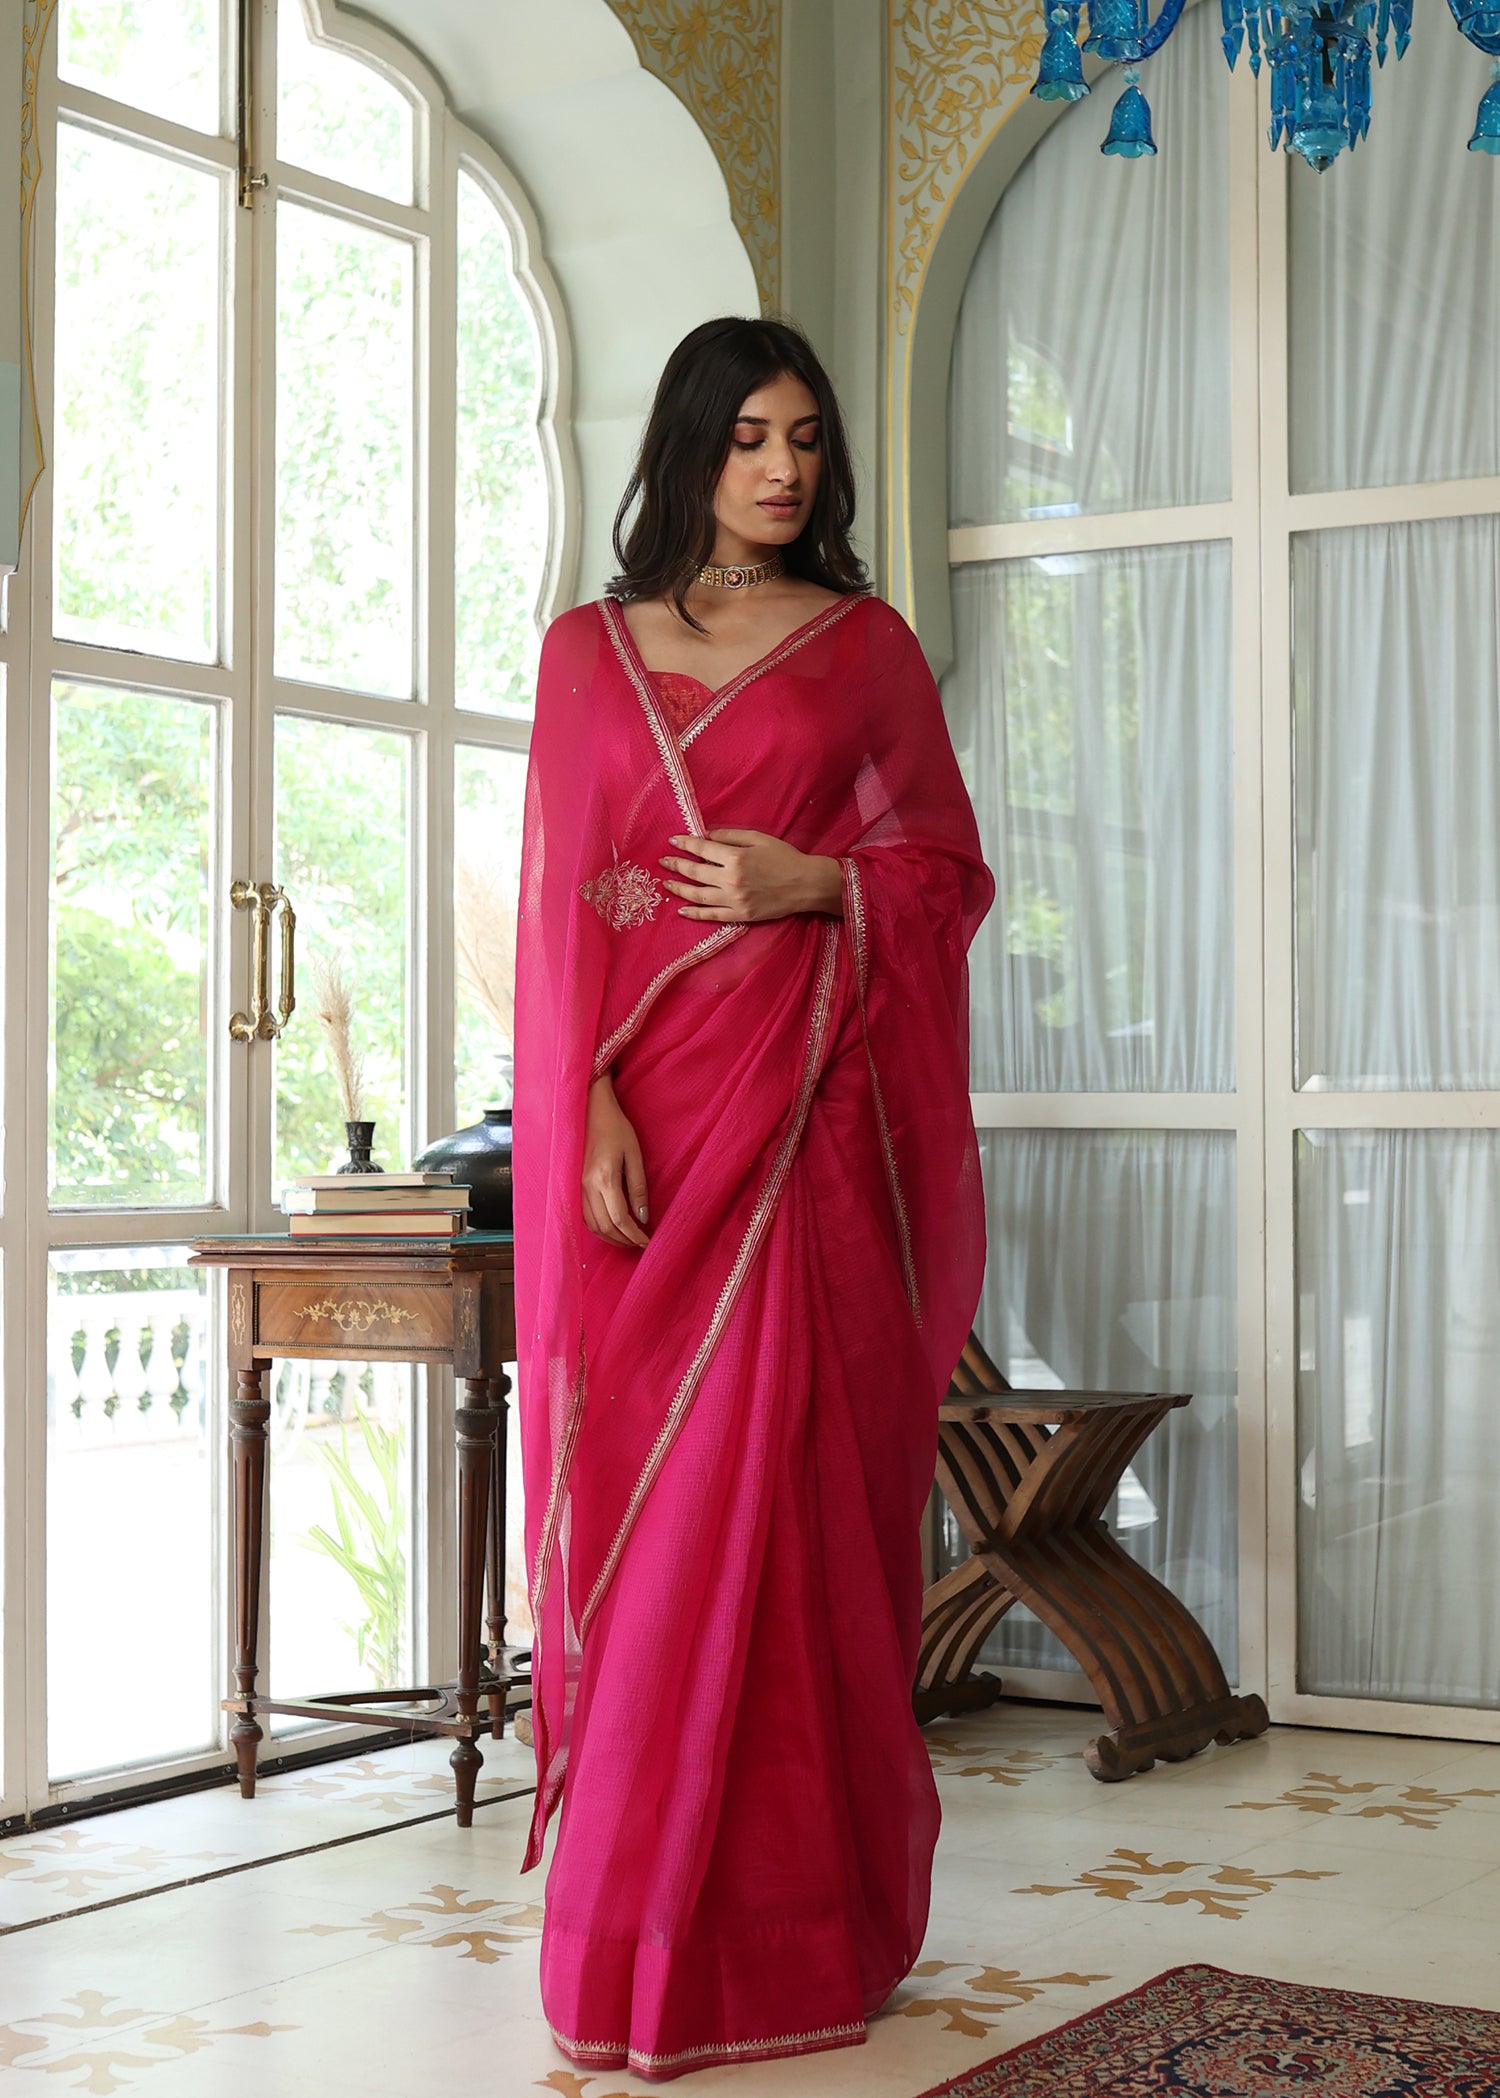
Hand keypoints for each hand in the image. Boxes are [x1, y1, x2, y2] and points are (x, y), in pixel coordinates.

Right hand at [582, 1073, 649, 1248]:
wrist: (590, 1109)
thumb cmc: (615, 1128)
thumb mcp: (634, 1155)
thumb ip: (638, 1187)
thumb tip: (643, 1217)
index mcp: (604, 1178)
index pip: (619, 1219)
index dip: (634, 1235)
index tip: (647, 1241)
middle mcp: (586, 1186)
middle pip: (604, 1226)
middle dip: (623, 1240)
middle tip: (639, 1243)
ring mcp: (576, 1186)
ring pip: (591, 1224)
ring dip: (609, 1237)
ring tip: (626, 1238)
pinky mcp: (573, 1184)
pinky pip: (583, 1215)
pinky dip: (597, 1227)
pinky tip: (610, 1227)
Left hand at [659, 829, 842, 922]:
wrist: (806, 884)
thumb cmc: (784, 857)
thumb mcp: (759, 838)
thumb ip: (731, 836)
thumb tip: (707, 837)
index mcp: (736, 858)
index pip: (702, 849)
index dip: (685, 844)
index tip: (673, 841)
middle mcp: (731, 880)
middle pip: (695, 872)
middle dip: (676, 865)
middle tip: (663, 861)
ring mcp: (734, 900)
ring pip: (698, 895)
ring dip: (679, 889)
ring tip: (666, 883)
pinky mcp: (740, 915)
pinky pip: (712, 915)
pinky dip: (695, 913)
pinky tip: (682, 909)